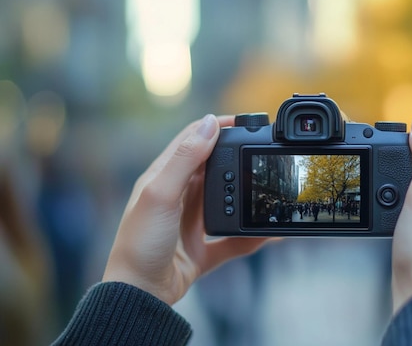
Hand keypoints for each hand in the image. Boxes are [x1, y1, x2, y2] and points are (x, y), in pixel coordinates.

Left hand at [103, 115, 269, 305]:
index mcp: (164, 178)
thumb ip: (186, 159)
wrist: (139, 294)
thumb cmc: (139, 243)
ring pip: (226, 202)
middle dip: (236, 160)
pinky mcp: (203, 248)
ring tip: (266, 190)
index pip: (192, 140)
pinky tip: (267, 233)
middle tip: (262, 154)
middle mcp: (179, 197)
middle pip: (214, 169)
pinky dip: (251, 236)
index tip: (244, 122)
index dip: (216, 127)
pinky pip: (234, 239)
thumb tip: (209, 124)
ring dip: (245, 196)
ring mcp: (192, 223)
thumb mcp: (161, 194)